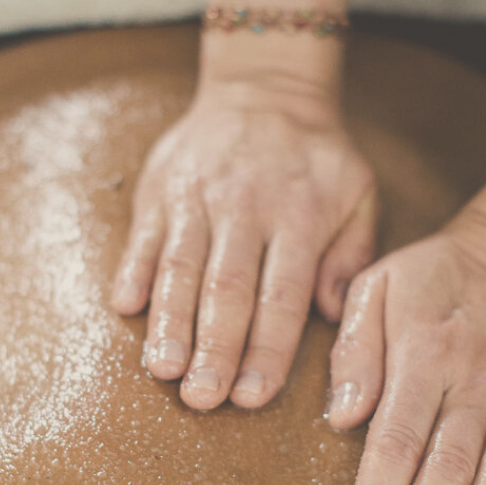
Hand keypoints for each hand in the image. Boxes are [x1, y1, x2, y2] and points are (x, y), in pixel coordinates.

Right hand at [112, 73, 376, 409]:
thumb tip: (334, 314)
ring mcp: (196, 197)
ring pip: (180, 267)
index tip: (252, 397)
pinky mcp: (159, 188)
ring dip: (169, 323)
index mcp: (298, 217)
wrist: (264, 85)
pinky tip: (126, 309)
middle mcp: (245, 208)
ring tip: (163, 370)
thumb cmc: (317, 156)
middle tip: (203, 399)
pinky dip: (134, 272)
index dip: (266, 350)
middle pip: (226, 289)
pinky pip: (144, 236)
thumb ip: (352, 256)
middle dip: (213, 349)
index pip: (281, 296)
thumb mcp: (359, 193)